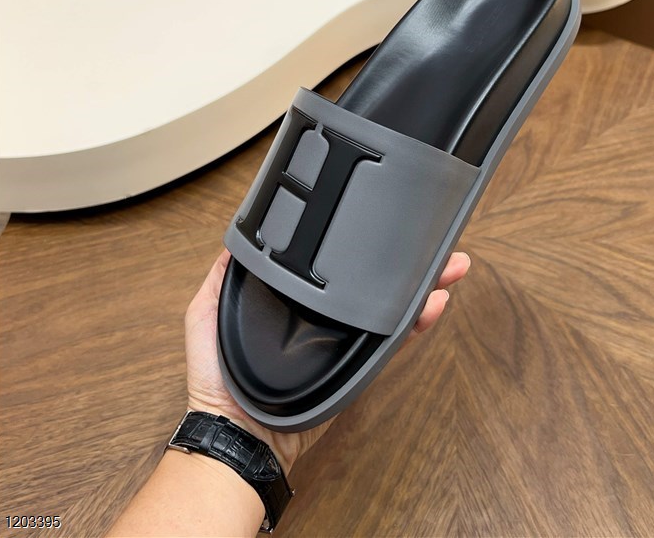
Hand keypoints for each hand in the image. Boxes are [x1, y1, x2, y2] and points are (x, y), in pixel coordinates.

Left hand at [185, 250, 469, 474]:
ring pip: (388, 307)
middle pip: (369, 282)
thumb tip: (237, 239)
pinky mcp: (356, 366)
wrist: (240, 434)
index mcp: (293, 301)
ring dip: (420, 286)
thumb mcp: (205, 316)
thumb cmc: (217, 379)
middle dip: (404, 262)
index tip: (380, 220)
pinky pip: (390, 342)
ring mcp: (342, 341)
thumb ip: (220, 278)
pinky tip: (434, 302)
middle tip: (435, 241)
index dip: (359, 245)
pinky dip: (415, 323)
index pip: (332, 266)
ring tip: (448, 265)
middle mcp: (323, 317)